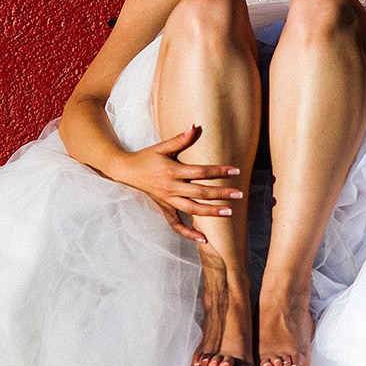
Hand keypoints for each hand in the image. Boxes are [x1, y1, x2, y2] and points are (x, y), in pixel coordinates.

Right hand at [113, 124, 241, 243]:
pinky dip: (189, 233)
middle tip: (239, 195)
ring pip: (191, 209)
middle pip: (200, 192)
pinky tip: (204, 239)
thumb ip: (180, 139)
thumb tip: (195, 126)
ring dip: (210, 212)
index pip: (200, 172)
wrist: (125, 171)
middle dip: (221, 194)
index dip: (219, 171)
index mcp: (172, 171)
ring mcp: (167, 201)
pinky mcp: (164, 209)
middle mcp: (170, 188)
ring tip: (229, 212)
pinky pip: (176, 225)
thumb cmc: (146, 157)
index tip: (236, 171)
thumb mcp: (162, 147)